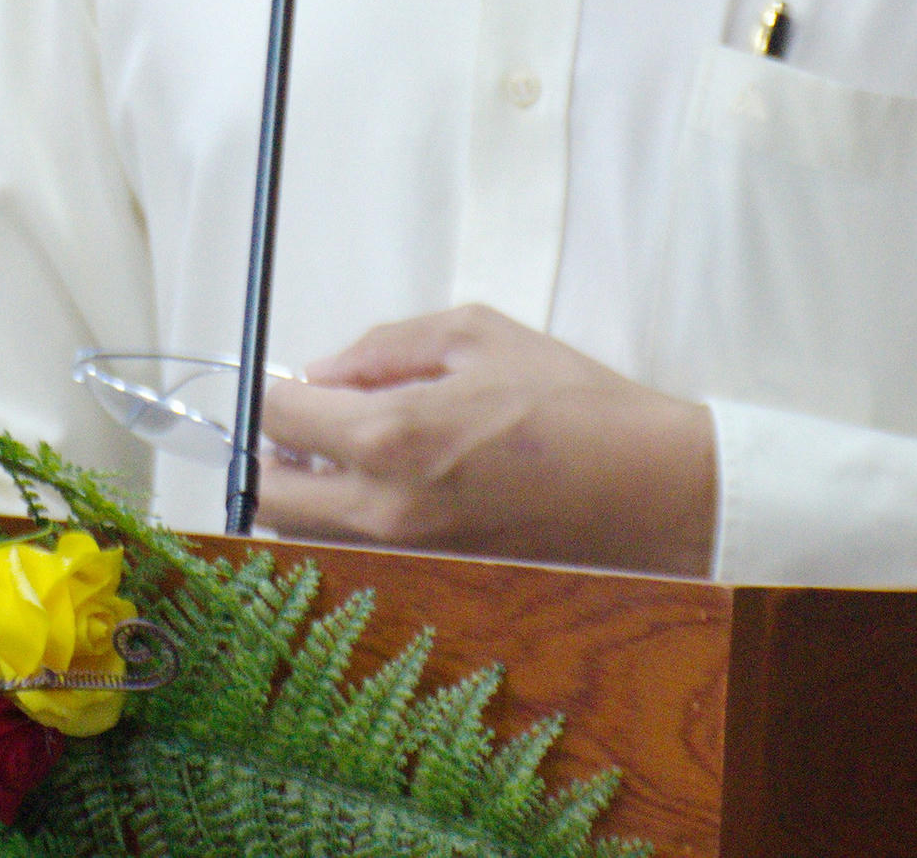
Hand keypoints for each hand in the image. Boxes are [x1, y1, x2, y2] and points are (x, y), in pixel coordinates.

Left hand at [248, 305, 716, 575]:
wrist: (649, 491)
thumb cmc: (572, 404)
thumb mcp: (476, 335)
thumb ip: (384, 347)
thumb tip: (322, 371)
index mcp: (392, 435)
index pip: (277, 419)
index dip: (272, 394)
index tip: (291, 384)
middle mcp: (384, 509)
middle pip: (267, 498)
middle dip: (272, 455)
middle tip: (308, 424)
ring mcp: (405, 557)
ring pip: (303, 538)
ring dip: (304, 496)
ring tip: (350, 457)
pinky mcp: (429, 582)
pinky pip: (352, 559)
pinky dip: (345, 528)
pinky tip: (389, 492)